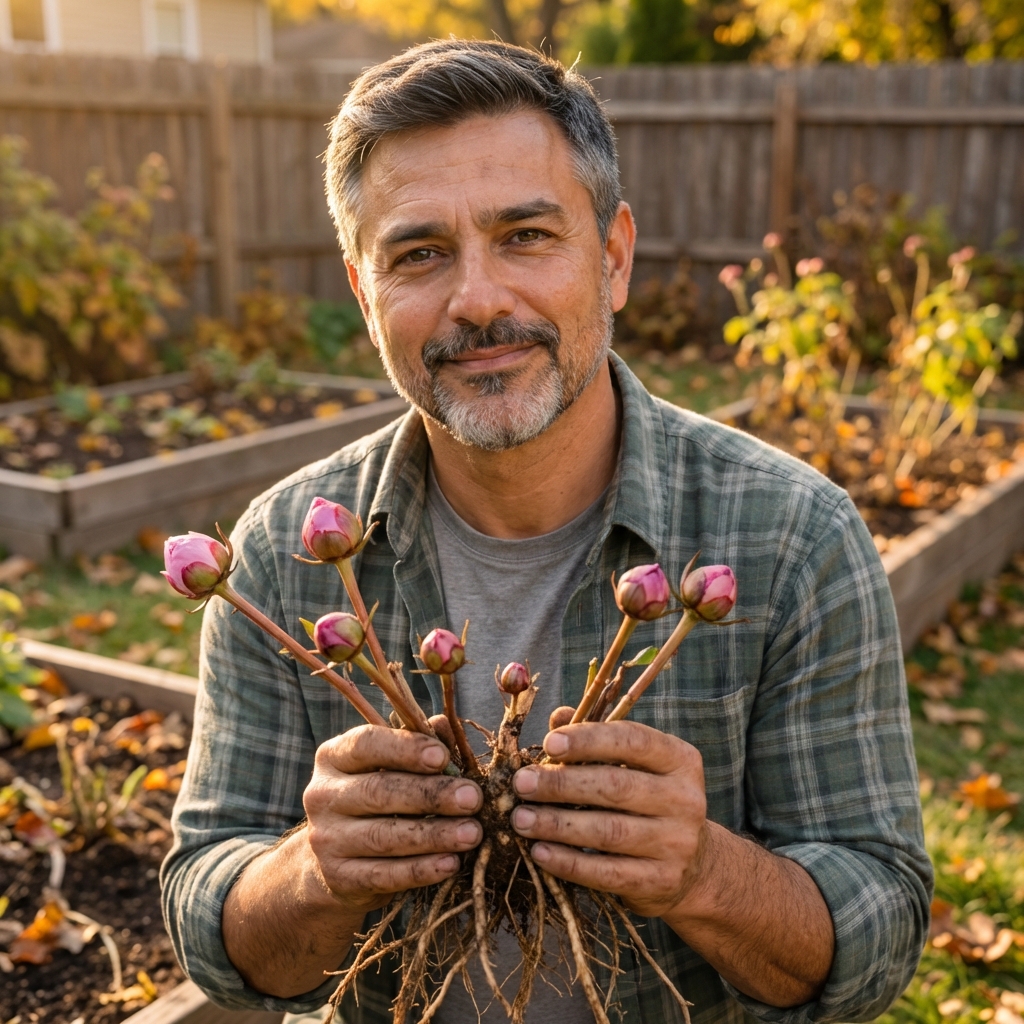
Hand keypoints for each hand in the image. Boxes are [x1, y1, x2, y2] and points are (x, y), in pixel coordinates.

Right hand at [302, 716, 483, 913]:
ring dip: (434, 835)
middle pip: (379, 791)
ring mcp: (326, 839)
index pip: (366, 744)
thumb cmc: (378, 800)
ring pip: (384, 836)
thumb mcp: (392, 766)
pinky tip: (450, 863)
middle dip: (431, 795)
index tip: (442, 757)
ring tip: (472, 833)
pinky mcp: (337, 877)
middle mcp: (322, 795)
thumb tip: (444, 724)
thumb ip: (419, 743)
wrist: (338, 861)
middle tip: (473, 798)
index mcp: (334, 756)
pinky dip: (420, 870)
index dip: (405, 748)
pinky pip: (383, 874)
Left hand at [510, 710, 706, 918]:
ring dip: (557, 824)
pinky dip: (568, 862)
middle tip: (521, 783)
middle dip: (561, 783)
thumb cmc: (647, 801)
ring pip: (608, 831)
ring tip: (520, 818)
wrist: (694, 865)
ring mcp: (676, 843)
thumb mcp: (634, 765)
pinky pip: (607, 872)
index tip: (549, 744)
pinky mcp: (661, 881)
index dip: (588, 740)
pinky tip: (540, 852)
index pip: (632, 741)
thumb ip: (597, 740)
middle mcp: (685, 799)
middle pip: (615, 786)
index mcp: (679, 760)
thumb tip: (558, 717)